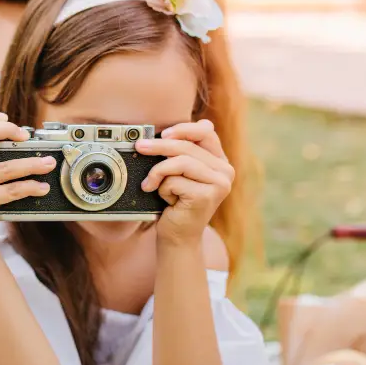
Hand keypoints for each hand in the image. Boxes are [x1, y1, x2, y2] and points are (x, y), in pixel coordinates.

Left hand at [135, 119, 233, 245]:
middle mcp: (225, 171)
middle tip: (140, 147)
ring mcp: (219, 184)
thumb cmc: (177, 202)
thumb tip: (177, 130)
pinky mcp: (207, 196)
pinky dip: (163, 189)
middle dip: (159, 146)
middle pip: (188, 146)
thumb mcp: (180, 173)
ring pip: (180, 162)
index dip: (183, 129)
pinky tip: (168, 200)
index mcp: (220, 161)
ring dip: (158, 172)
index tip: (163, 133)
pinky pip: (175, 181)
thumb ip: (183, 152)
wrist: (179, 235)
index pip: (206, 131)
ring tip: (151, 184)